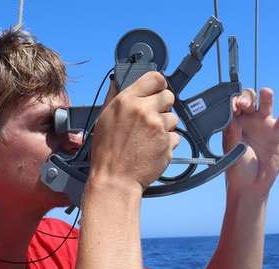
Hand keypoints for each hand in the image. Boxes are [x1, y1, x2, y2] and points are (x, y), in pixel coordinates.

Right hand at [90, 72, 179, 189]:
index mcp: (127, 101)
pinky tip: (153, 147)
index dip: (158, 85)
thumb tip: (116, 82)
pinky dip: (167, 142)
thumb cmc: (107, 152)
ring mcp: (158, 128)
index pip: (155, 78)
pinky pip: (176, 137)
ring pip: (174, 118)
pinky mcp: (168, 143)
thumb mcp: (103, 119)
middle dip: (163, 105)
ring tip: (150, 136)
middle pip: (169, 96)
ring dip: (166, 125)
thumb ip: (114, 98)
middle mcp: (145, 111)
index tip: (156, 91)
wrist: (116, 180)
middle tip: (153, 116)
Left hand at [222, 87, 278, 195]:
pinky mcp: (278, 132)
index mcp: (233, 123)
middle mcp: (248, 121)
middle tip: (245, 106)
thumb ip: (232, 134)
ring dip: (265, 95)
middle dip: (247, 98)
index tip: (234, 106)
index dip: (234, 101)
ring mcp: (264, 125)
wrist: (252, 186)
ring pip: (265, 104)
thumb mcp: (231, 151)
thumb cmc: (238, 170)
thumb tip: (232, 116)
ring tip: (265, 93)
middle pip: (249, 100)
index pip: (234, 105)